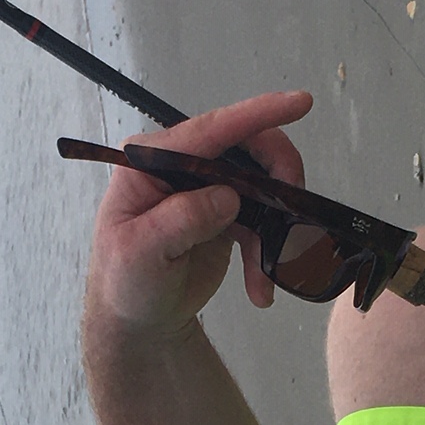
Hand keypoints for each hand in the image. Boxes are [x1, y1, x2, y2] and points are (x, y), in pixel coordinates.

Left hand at [84, 89, 312, 345]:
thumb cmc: (124, 284)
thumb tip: (228, 195)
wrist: (139, 320)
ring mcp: (206, 187)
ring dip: (275, 230)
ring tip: (268, 273)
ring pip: (262, 185)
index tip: (300, 103)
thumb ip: (181, 219)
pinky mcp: (225, 213)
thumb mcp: (141, 253)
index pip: (209, 130)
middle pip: (247, 149)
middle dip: (278, 178)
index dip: (256, 115)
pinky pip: (262, 220)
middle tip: (294, 216)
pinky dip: (268, 252)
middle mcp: (180, 164)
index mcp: (151, 160)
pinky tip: (261, 286)